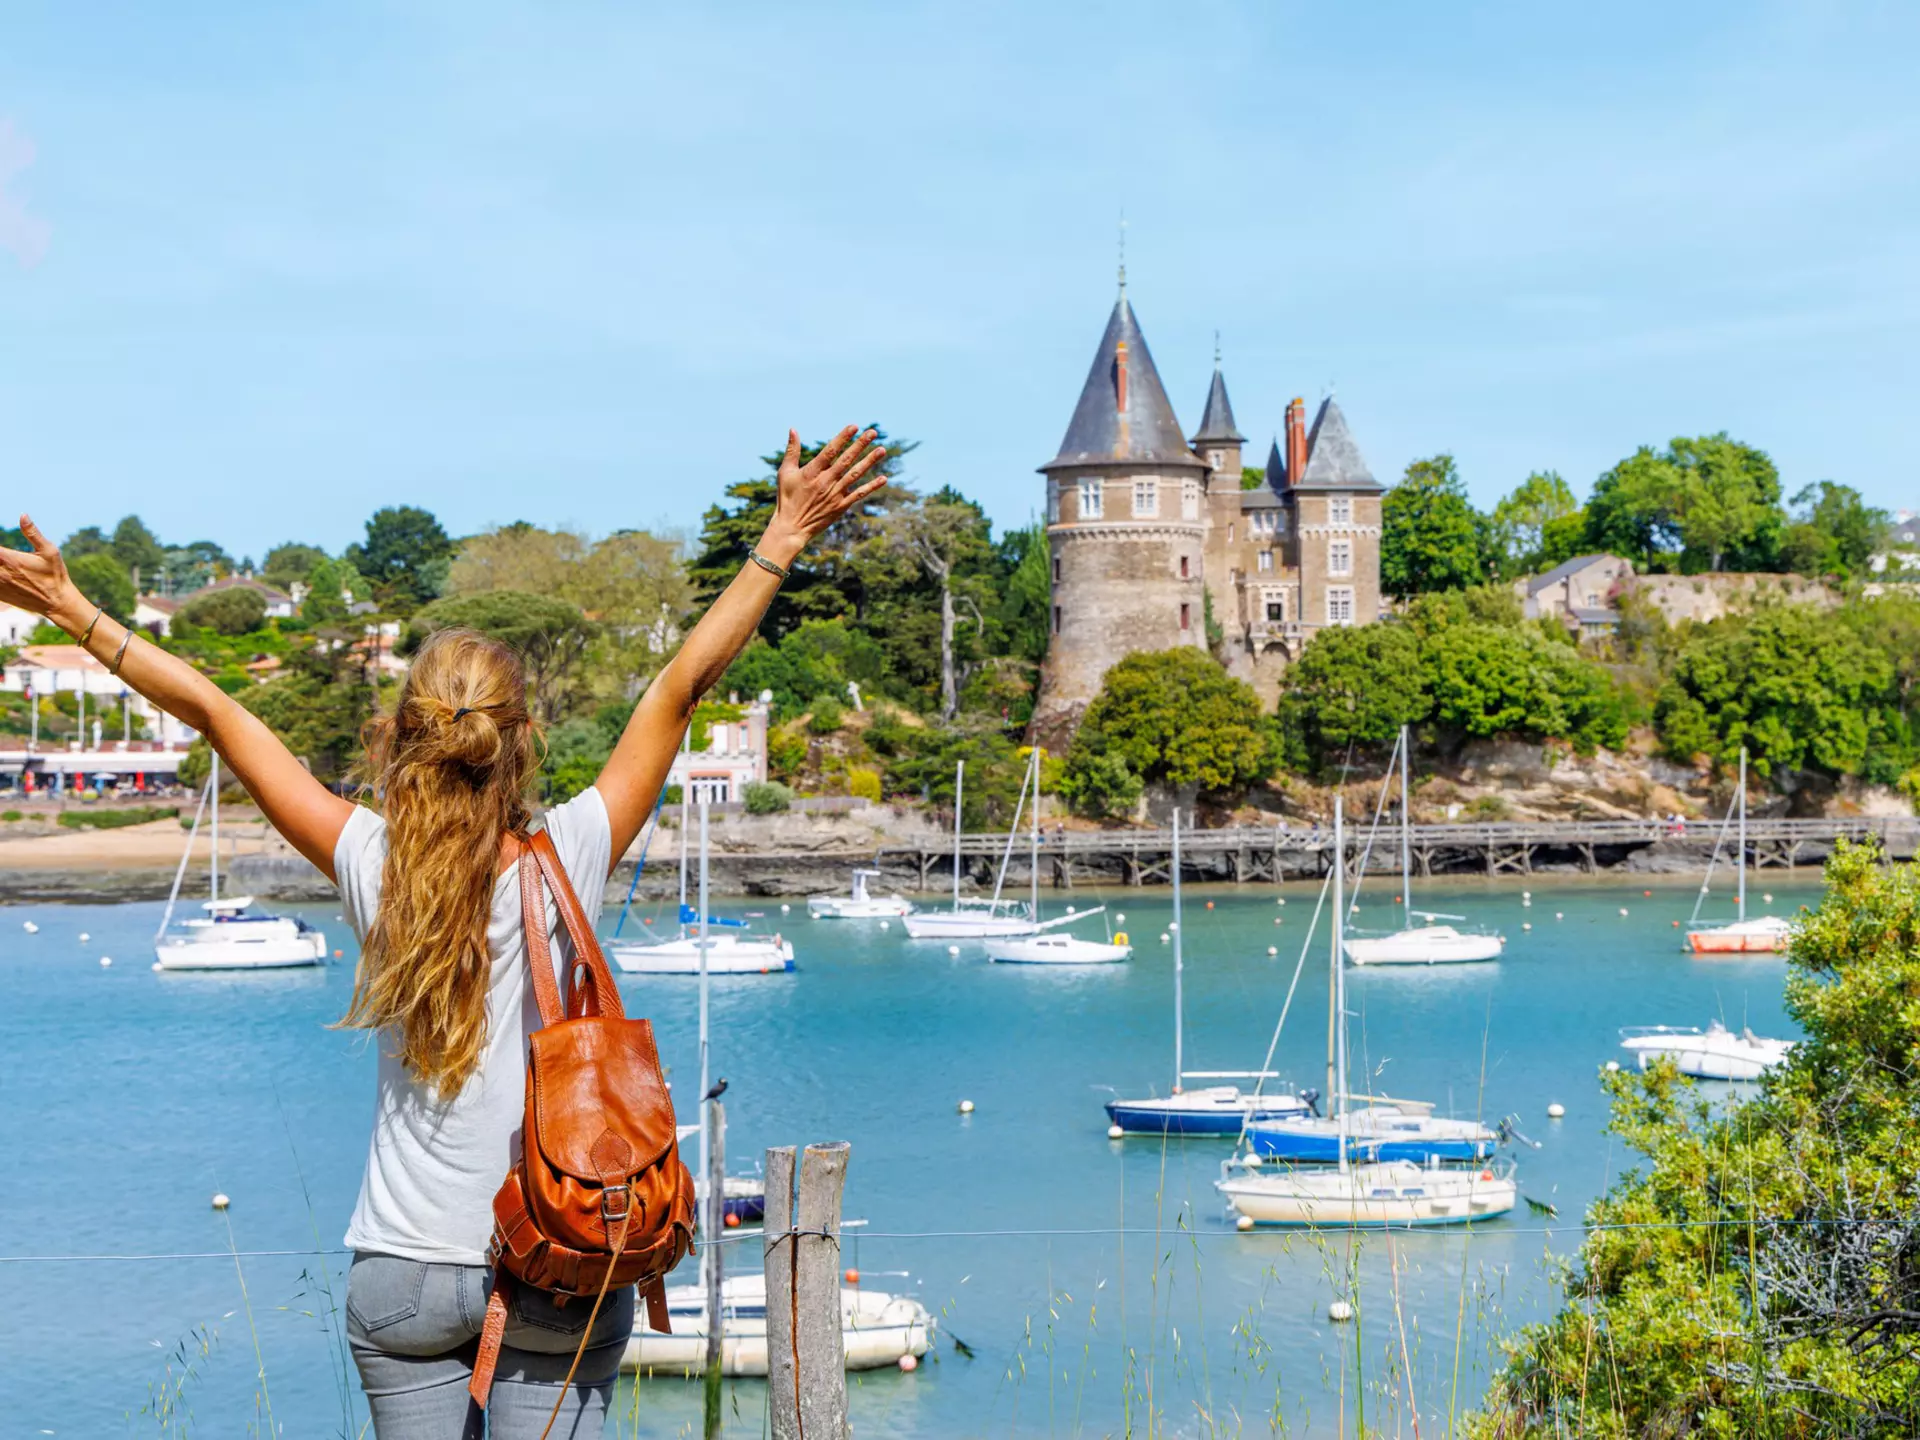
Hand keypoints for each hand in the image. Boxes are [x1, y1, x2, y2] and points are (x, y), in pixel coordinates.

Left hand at [0, 516, 83, 629]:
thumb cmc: (55, 575)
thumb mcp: (49, 551)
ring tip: (5, 563)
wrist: (57, 603)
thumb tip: (23, 515)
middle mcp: (0, 572)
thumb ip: (33, 533)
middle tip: (2, 554)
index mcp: (9, 559)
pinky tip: (4, 571)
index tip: (0, 549)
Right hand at [762, 426, 888, 559]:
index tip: (854, 426)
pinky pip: (859, 494)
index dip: (843, 438)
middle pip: (846, 459)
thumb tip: (793, 429)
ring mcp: (835, 494)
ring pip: (855, 474)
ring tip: (882, 450)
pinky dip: (872, 486)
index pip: (830, 450)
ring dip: (869, 461)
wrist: (792, 527)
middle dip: (860, 445)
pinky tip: (883, 478)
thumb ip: (792, 450)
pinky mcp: (841, 506)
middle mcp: (825, 481)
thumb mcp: (785, 472)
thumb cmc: (787, 497)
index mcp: (812, 472)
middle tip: (873, 432)